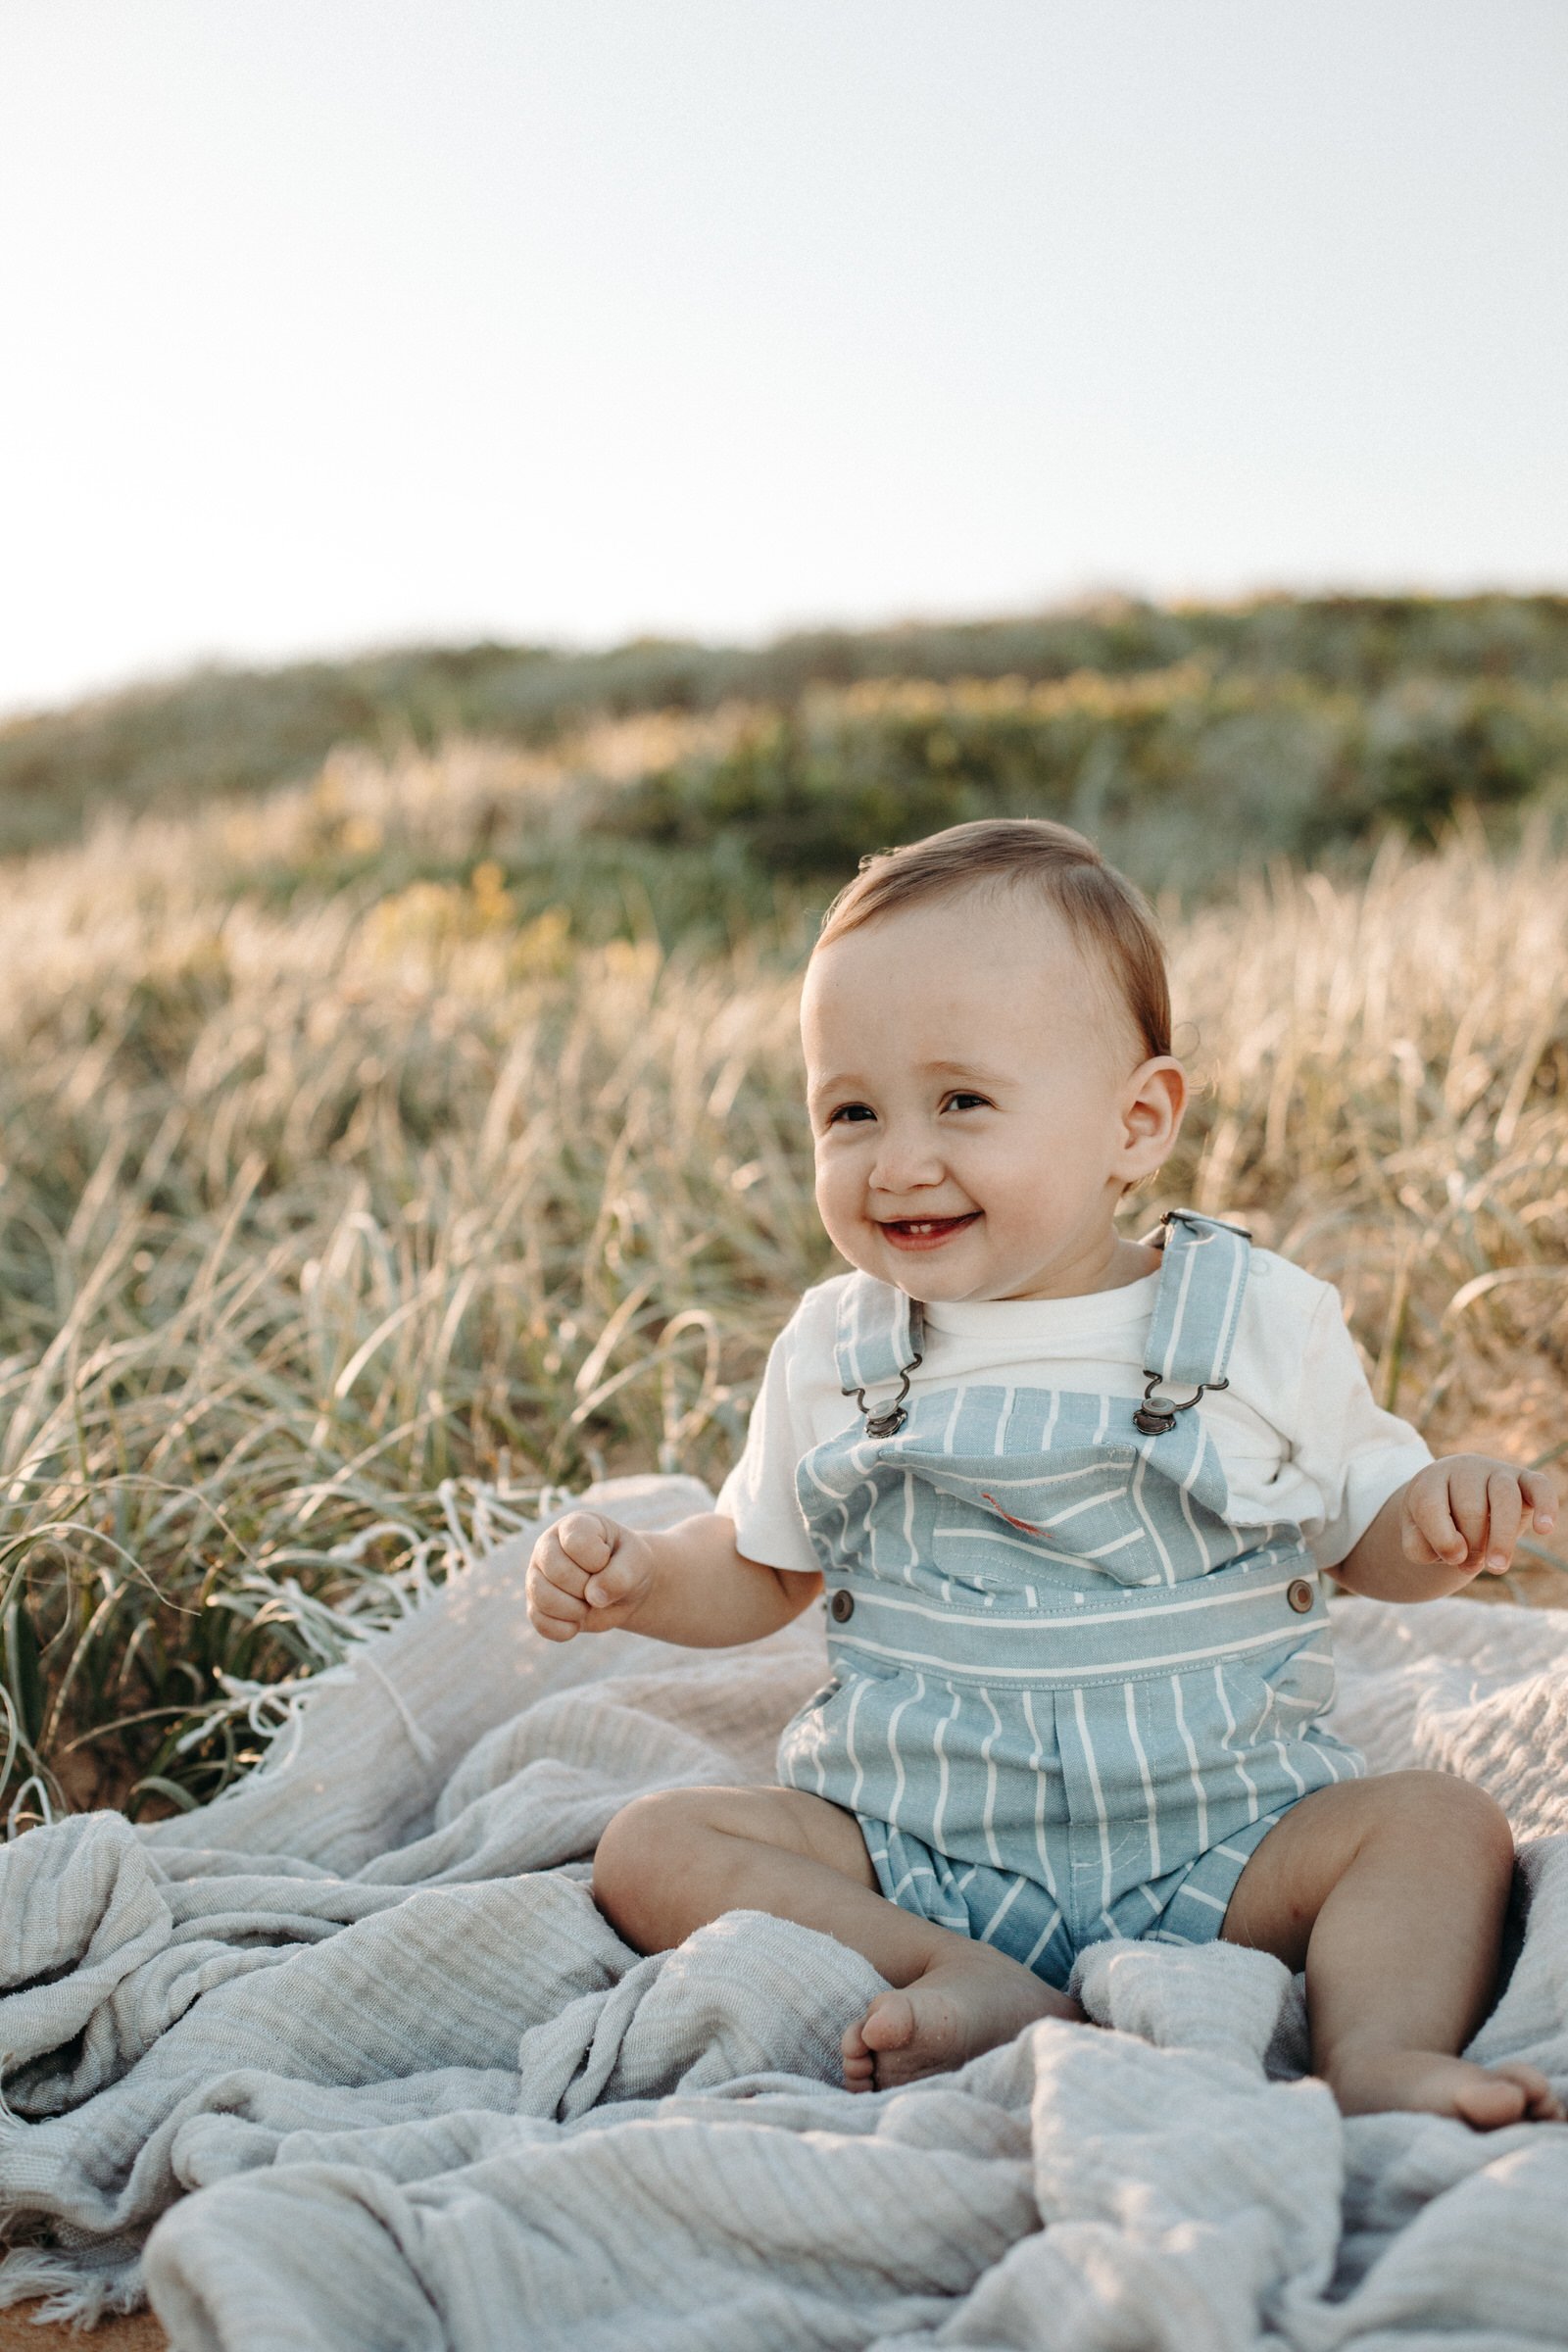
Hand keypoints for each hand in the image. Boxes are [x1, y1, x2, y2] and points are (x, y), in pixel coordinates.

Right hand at [525, 1511, 656, 1641]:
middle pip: (557, 1572)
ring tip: (591, 1604)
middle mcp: (548, 1547)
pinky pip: (541, 1624)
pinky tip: (580, 1621)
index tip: (608, 1559)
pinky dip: (567, 1629)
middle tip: (601, 1585)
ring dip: (576, 1610)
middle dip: (587, 1588)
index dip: (597, 1560)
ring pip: (543, 1598)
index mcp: (574, 1526)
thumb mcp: (637, 1562)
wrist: (626, 1588)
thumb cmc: (629, 1565)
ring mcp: (537, 1576)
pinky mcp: (536, 1606)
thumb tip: (594, 1598)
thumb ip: (621, 1575)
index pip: (575, 1543)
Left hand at [1401, 1456, 1558, 1578]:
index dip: (1441, 1539)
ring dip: (1502, 1538)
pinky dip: (1546, 1506)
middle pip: (1471, 1508)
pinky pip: (1540, 1486)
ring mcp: (1495, 1471)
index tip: (1451, 1558)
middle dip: (1472, 1546)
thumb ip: (1418, 1547)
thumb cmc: (1434, 1526)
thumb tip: (1457, 1552)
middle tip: (1468, 1565)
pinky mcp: (1524, 1480)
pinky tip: (1544, 1529)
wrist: (1456, 1506)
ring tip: (1496, 1568)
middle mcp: (1463, 1469)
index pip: (1431, 1506)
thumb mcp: (1414, 1537)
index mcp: (1430, 1480)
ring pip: (1505, 1499)